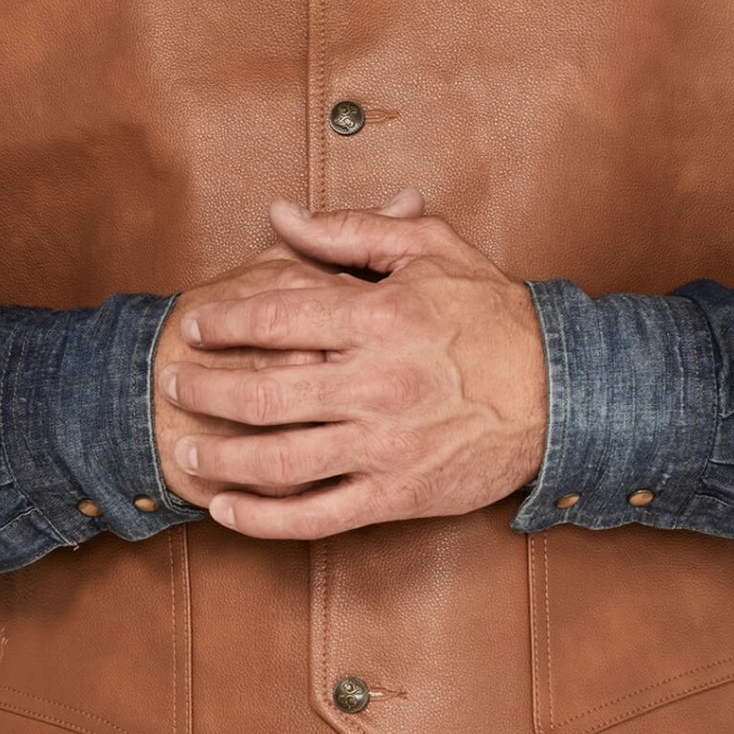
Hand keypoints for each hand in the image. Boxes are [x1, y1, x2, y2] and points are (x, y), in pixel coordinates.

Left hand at [158, 192, 548, 537]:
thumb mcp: (430, 249)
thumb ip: (350, 230)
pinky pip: (316, 515)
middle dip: (205, 389)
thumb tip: (280, 215)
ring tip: (185, 448)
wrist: (560, 392)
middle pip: (264, 391)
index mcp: (381, 317)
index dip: (224, 322)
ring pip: (279, 460)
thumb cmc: (493, 316)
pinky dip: (262, 518)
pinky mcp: (399, 496)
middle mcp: (378, 383)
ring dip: (219, 458)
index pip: (277, 316)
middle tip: (172, 382)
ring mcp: (386, 445)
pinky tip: (227, 509)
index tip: (196, 326)